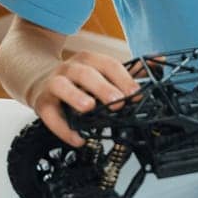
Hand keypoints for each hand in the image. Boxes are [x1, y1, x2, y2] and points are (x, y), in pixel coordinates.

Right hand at [26, 50, 140, 144]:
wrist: (40, 80)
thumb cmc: (77, 79)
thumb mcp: (100, 71)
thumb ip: (128, 71)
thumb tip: (158, 62)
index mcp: (89, 60)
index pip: (108, 64)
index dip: (123, 78)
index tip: (136, 93)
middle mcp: (70, 69)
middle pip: (86, 73)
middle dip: (103, 87)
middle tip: (118, 101)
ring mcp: (53, 84)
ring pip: (62, 86)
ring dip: (76, 96)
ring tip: (89, 108)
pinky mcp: (41, 102)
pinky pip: (49, 115)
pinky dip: (62, 129)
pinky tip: (77, 138)